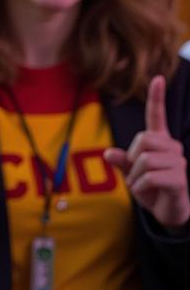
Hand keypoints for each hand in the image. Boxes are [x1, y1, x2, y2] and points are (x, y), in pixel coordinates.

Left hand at [104, 75, 189, 230]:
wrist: (167, 212)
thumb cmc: (150, 188)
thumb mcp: (131, 172)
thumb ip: (120, 161)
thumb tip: (109, 153)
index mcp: (159, 141)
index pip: (157, 115)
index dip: (157, 97)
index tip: (159, 78)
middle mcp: (172, 147)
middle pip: (142, 140)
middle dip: (132, 159)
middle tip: (138, 175)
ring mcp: (179, 163)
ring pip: (144, 160)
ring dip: (136, 177)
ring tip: (144, 185)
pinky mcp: (180, 179)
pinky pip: (149, 177)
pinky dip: (141, 187)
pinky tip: (148, 193)